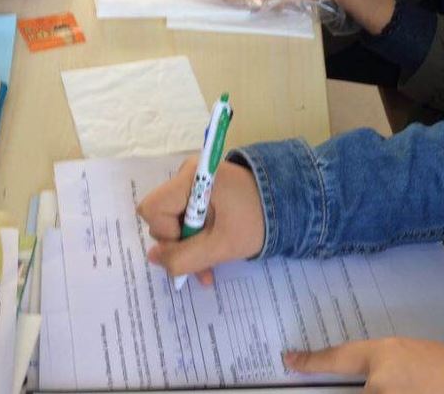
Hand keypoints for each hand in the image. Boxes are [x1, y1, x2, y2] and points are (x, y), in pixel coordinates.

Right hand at [137, 156, 264, 285]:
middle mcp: (188, 174)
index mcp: (192, 177)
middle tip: (202, 263)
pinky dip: (196, 240)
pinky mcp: (203, 191)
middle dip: (179, 245)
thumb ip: (184, 257)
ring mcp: (195, 182)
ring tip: (208, 269)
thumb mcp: (221, 245)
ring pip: (174, 222)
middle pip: (162, 216)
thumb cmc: (258, 220)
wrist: (290, 204)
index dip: (165, 232)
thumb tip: (153, 256)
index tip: (192, 241)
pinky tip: (209, 262)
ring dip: (188, 248)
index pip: (153, 208)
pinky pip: (186, 219)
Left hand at [284, 337, 443, 393]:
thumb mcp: (411, 355)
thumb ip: (383, 367)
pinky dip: (391, 393)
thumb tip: (366, 381)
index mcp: (382, 358)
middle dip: (365, 386)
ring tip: (414, 383)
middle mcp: (376, 386)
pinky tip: (415, 388)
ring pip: (368, 393)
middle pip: (353, 390)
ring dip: (379, 388)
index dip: (310, 361)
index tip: (290, 359)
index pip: (336, 359)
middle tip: (400, 380)